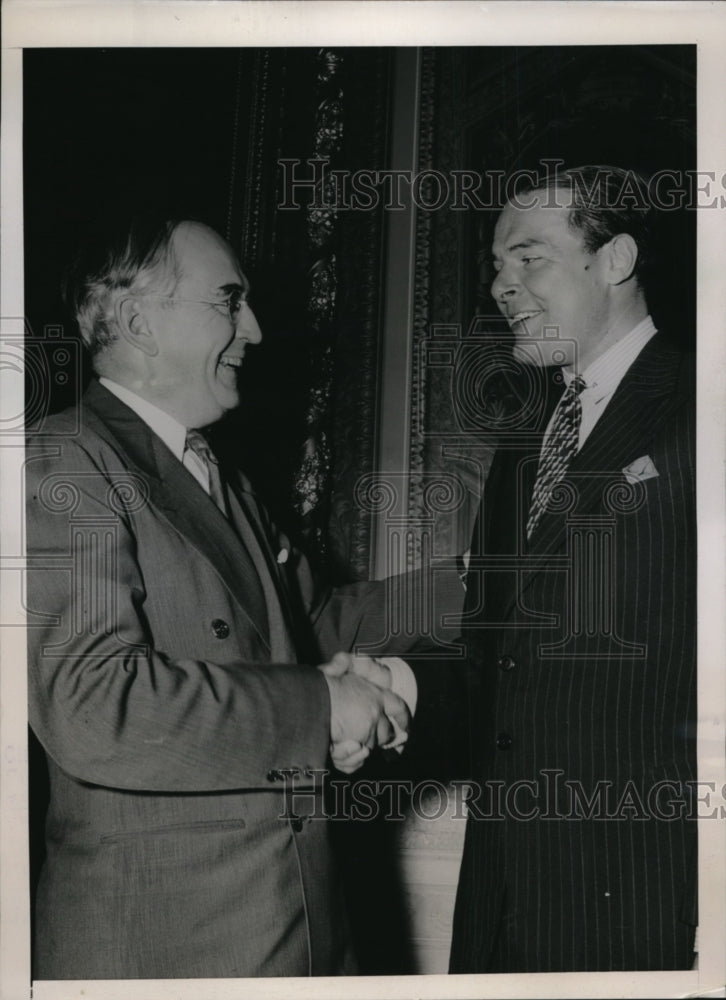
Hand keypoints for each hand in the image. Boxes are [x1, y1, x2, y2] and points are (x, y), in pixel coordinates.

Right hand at [319, 653, 409, 771]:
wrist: (311, 701)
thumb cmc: (321, 685)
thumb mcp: (335, 666)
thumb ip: (343, 663)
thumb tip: (342, 664)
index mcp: (376, 695)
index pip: (399, 708)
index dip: (403, 718)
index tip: (406, 727)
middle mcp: (375, 715)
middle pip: (386, 733)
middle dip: (377, 736)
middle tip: (362, 735)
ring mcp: (367, 732)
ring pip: (370, 748)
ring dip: (358, 747)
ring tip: (341, 738)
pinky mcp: (355, 747)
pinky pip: (358, 761)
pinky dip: (350, 760)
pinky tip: (338, 749)